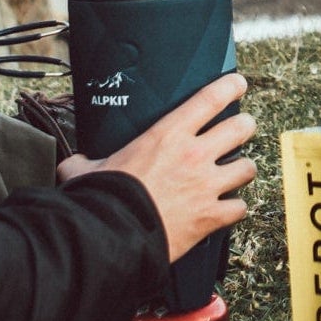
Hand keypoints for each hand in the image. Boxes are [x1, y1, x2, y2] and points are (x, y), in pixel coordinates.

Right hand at [58, 72, 256, 262]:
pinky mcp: (211, 216)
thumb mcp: (89, 170)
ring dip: (243, 169)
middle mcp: (195, 154)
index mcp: (168, 134)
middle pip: (242, 128)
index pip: (211, 97)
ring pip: (248, 168)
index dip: (231, 86)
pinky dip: (235, 209)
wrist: (113, 236)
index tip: (238, 84)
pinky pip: (239, 208)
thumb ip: (86, 162)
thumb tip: (72, 164)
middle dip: (245, 127)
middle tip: (241, 130)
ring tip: (237, 171)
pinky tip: (228, 209)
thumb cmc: (103, 199)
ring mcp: (207, 185)